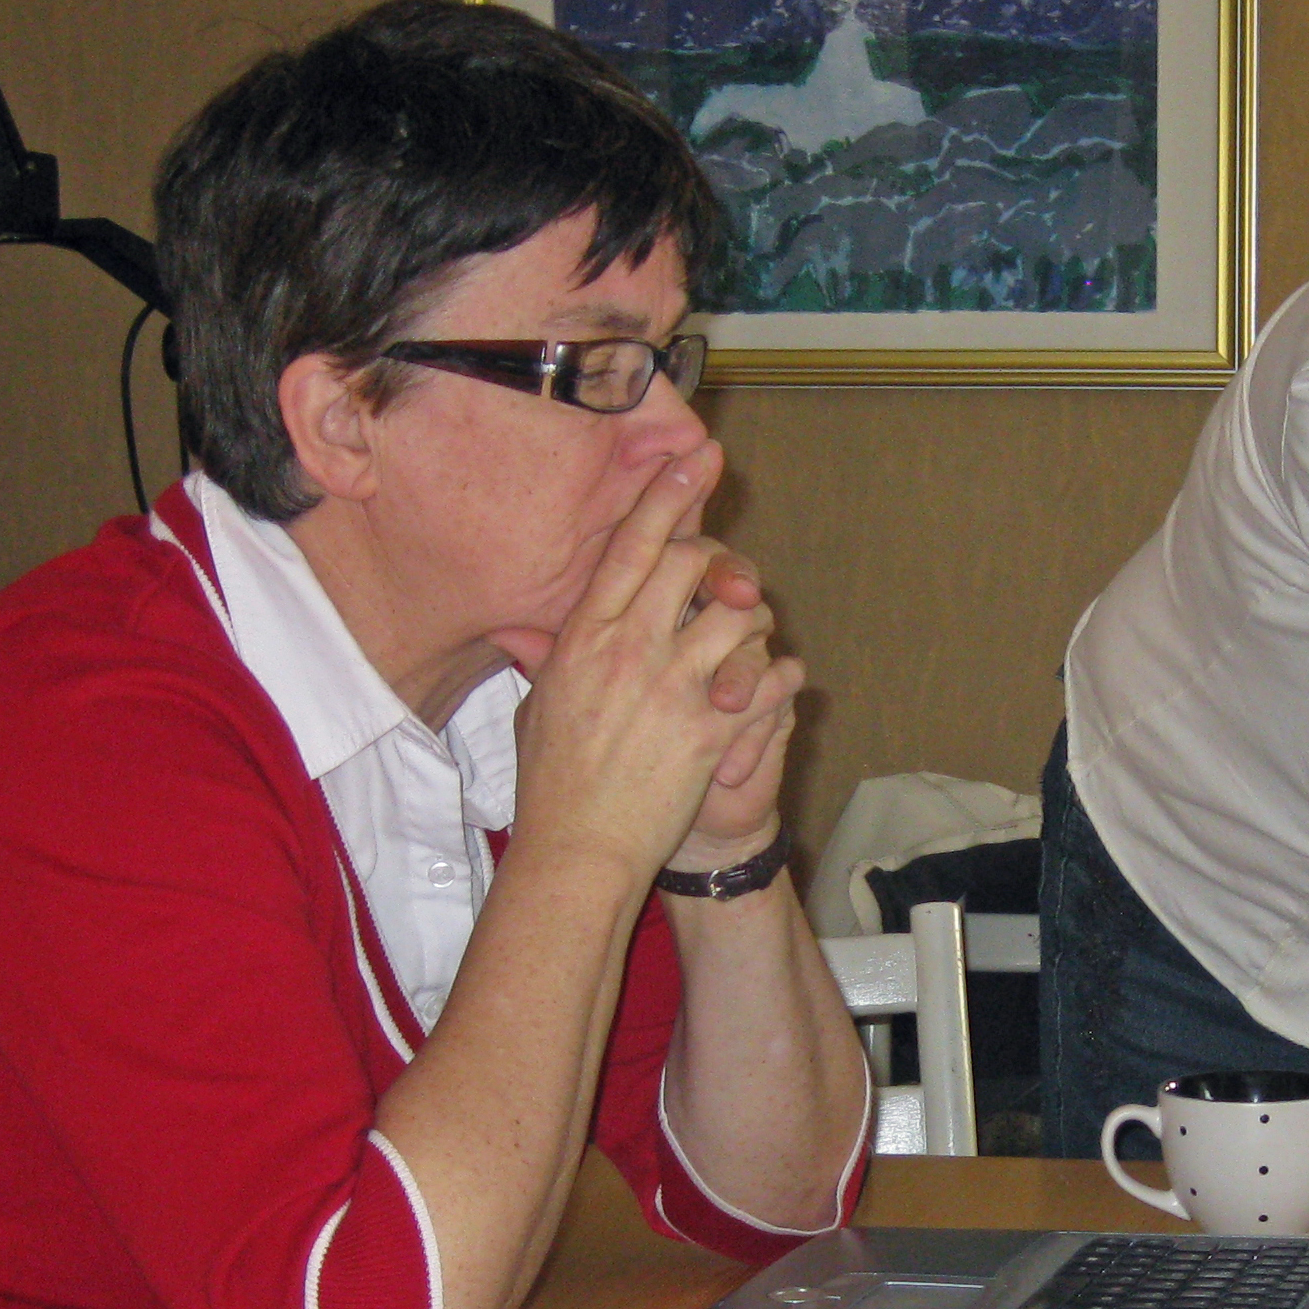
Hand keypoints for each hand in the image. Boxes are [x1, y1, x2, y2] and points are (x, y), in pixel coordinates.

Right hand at [506, 464, 801, 886]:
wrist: (578, 850)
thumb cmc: (553, 784)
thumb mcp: (535, 705)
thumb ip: (545, 655)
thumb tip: (527, 626)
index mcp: (584, 637)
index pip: (631, 547)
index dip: (668, 496)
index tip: (697, 458)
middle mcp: (629, 651)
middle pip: (691, 564)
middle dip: (720, 560)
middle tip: (731, 574)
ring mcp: (673, 688)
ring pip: (736, 615)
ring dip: (751, 622)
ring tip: (747, 641)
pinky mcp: (710, 729)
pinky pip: (769, 679)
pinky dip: (781, 677)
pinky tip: (778, 683)